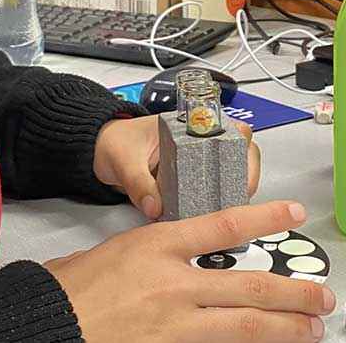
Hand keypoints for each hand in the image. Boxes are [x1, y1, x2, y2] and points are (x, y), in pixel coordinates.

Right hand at [45, 201, 333, 341]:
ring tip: (312, 328)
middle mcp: (172, 281)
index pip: (223, 224)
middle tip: (323, 296)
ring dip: (284, 327)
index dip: (264, 216)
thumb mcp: (111, 252)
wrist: (41, 323)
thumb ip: (149, 254)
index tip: (293, 213)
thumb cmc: (65, 288)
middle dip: (292, 291)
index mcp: (156, 244)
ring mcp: (172, 321)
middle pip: (248, 284)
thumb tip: (175, 264)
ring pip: (244, 324)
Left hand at [94, 115, 260, 218]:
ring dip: (230, 194)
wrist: (102, 151)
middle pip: (239, 155)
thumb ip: (138, 181)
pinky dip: (212, 206)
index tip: (240, 163)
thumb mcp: (123, 159)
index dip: (242, 145)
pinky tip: (207, 219)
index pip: (230, 128)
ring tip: (221, 211)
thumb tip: (154, 205)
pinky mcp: (187, 184)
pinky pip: (209, 194)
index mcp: (188, 125)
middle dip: (243, 177)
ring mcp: (195, 164)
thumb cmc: (115, 142)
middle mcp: (198, 143)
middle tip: (236, 196)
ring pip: (229, 177)